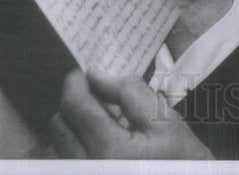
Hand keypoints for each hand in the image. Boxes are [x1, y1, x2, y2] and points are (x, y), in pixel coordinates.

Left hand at [50, 69, 213, 158]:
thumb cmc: (181, 157)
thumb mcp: (163, 118)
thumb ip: (129, 92)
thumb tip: (96, 74)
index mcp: (110, 150)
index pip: (75, 106)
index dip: (76, 82)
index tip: (84, 72)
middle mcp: (89, 168)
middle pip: (59, 124)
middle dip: (75, 104)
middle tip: (99, 97)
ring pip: (58, 143)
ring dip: (73, 126)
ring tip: (102, 123)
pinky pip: (64, 160)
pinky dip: (75, 145)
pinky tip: (99, 142)